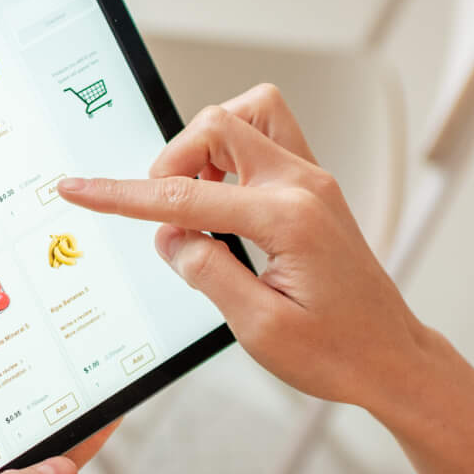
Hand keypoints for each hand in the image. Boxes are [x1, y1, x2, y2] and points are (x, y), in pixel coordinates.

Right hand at [57, 85, 434, 409]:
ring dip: (208, 146)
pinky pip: (266, 137)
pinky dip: (232, 156)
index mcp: (288, 219)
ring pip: (248, 114)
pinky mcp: (313, 188)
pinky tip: (222, 202)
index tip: (82, 189)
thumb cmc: (337, 352)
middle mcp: (304, 186)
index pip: (186, 196)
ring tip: (196, 199)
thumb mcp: (258, 327)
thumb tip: (170, 236)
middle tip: (166, 215)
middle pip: (219, 123)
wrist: (391, 359)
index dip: (124, 195)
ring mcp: (313, 181)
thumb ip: (206, 271)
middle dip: (174, 160)